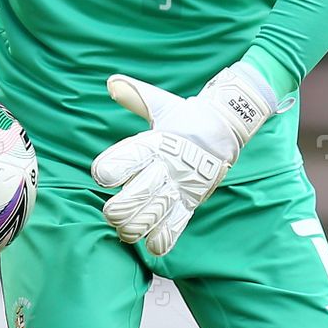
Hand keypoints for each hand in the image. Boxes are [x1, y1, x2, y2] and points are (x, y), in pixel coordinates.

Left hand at [90, 65, 275, 253]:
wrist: (225, 128)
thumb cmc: (185, 117)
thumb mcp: (160, 104)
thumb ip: (133, 96)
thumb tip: (112, 83)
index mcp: (156, 143)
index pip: (130, 158)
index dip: (112, 169)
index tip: (102, 175)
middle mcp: (168, 166)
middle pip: (138, 195)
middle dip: (118, 209)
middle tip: (111, 211)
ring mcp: (182, 187)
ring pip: (154, 216)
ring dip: (135, 227)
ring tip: (125, 229)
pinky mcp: (192, 201)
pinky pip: (177, 226)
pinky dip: (162, 240)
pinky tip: (150, 243)